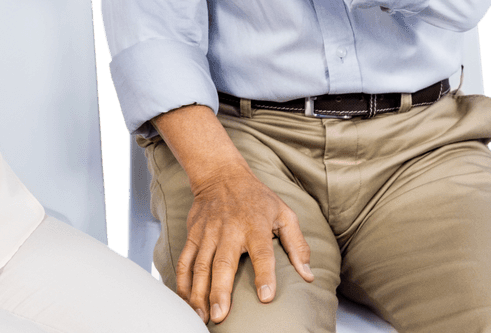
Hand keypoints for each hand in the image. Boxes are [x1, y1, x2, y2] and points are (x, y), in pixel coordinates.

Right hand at [179, 160, 313, 322]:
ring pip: (200, 264)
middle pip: (223, 262)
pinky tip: (185, 299)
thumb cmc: (256, 197)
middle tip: (220, 315)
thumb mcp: (284, 213)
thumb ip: (297, 244)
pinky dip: (182, 280)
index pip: (262, 252)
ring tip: (202, 315)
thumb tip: (308, 275)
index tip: (265, 297)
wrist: (221, 174)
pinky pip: (185, 259)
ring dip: (199, 291)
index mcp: (255, 225)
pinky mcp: (193, 233)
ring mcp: (208, 232)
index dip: (264, 274)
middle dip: (220, 290)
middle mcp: (229, 230)